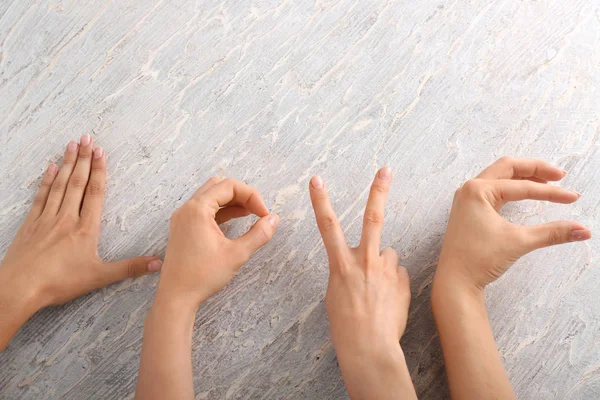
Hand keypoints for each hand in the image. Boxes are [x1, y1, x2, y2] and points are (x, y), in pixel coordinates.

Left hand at [0, 135, 160, 349]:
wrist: (20, 288)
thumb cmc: (60, 283)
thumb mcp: (99, 277)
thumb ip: (130, 267)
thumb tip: (158, 263)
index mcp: (85, 229)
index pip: (95, 193)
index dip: (99, 171)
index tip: (101, 153)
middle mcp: (66, 218)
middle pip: (77, 182)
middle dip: (83, 159)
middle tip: (87, 138)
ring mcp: (47, 219)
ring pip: (59, 185)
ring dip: (66, 164)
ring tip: (71, 145)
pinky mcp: (31, 225)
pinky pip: (41, 196)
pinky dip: (46, 181)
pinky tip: (49, 168)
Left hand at [136, 178, 278, 399]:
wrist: (176, 297)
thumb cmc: (202, 276)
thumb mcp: (236, 254)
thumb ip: (259, 234)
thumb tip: (274, 219)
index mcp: (197, 209)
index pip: (229, 186)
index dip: (251, 196)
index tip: (264, 214)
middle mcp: (187, 208)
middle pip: (219, 186)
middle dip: (242, 195)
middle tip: (257, 211)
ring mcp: (183, 218)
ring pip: (211, 197)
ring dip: (232, 202)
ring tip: (251, 215)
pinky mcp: (183, 228)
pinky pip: (204, 210)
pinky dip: (221, 211)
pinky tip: (235, 222)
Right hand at [309, 167, 415, 399]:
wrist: (369, 348)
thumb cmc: (346, 325)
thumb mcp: (336, 294)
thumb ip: (349, 271)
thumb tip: (368, 261)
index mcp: (341, 264)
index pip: (327, 225)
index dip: (321, 200)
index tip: (317, 180)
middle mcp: (364, 261)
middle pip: (372, 218)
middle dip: (378, 191)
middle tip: (386, 169)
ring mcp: (385, 270)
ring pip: (388, 253)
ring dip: (384, 265)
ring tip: (379, 290)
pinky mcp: (402, 280)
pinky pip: (397, 273)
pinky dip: (393, 282)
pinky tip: (389, 300)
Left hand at [436, 157, 590, 291]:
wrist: (455, 281)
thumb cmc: (478, 260)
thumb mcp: (519, 242)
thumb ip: (552, 233)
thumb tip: (584, 231)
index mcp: (477, 190)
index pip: (522, 187)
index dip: (551, 192)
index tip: (573, 198)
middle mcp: (469, 189)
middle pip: (507, 168)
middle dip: (535, 169)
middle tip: (560, 176)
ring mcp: (466, 198)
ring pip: (499, 177)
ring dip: (523, 176)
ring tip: (548, 182)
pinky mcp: (468, 209)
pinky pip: (493, 190)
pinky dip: (511, 188)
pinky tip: (526, 193)